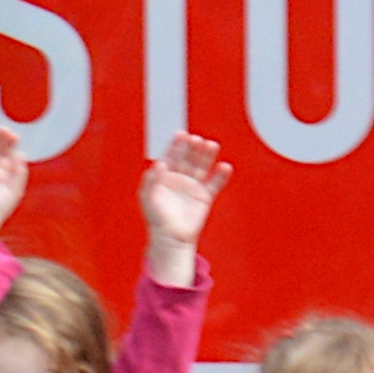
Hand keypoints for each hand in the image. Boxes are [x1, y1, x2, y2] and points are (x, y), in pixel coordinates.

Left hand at [135, 128, 227, 256]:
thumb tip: (159, 164)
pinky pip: (215, 184)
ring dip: (207, 156)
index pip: (171, 156)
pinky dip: (221, 176)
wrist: (171, 238)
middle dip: (193, 148)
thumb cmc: (156, 218)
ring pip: (202, 167)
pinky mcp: (205, 197)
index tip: (181, 134)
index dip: (176, 145)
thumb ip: (152, 180)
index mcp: (165, 175)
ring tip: (212, 145)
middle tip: (197, 139)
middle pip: (188, 158)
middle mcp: (180, 178)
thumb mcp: (148, 197)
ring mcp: (193, 186)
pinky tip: (225, 166)